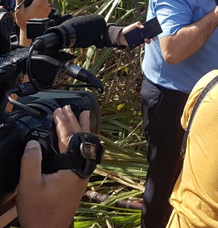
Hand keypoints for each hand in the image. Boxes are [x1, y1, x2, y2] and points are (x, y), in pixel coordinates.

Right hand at [15, 0, 51, 29]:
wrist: (31, 32)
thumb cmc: (25, 22)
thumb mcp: (19, 11)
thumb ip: (19, 0)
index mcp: (39, 4)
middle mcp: (45, 6)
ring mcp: (48, 9)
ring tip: (32, 0)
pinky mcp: (48, 12)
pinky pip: (46, 4)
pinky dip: (41, 2)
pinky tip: (34, 5)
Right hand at [17, 106, 90, 227]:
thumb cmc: (39, 212)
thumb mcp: (29, 186)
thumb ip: (31, 162)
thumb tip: (33, 142)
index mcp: (72, 169)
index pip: (70, 139)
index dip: (63, 123)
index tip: (58, 110)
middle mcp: (82, 170)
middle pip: (81, 140)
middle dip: (74, 122)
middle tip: (69, 108)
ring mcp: (82, 175)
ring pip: (85, 147)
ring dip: (82, 130)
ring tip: (84, 115)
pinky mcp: (78, 180)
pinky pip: (82, 154)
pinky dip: (80, 142)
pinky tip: (78, 139)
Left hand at [119, 21, 154, 47]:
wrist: (121, 35)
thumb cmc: (128, 29)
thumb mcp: (133, 25)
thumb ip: (138, 24)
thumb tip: (143, 27)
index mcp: (143, 32)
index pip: (150, 34)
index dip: (153, 36)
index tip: (154, 38)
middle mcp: (142, 37)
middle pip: (148, 40)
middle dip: (148, 41)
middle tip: (146, 39)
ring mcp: (139, 41)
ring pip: (143, 44)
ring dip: (143, 45)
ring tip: (141, 44)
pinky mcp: (135, 45)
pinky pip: (137, 47)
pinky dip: (137, 47)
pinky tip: (136, 46)